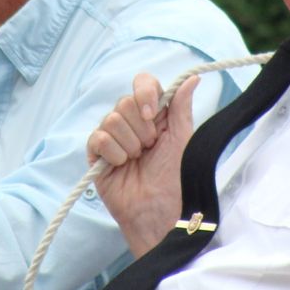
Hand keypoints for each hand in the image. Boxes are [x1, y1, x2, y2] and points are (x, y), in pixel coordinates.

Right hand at [87, 73, 198, 256]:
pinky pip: (98, 138)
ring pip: (111, 119)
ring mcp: (112, 136)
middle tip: (149, 149)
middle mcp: (132, 121)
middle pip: (124, 101)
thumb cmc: (176, 179)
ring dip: (129, 144)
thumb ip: (181, 107)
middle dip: (141, 129)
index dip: (145, 93)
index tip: (153, 114)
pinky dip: (114, 153)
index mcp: (154, 114)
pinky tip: (122, 165)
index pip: (143, 82)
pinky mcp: (96, 153)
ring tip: (137, 160)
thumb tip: (192, 78)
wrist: (161, 212)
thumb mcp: (182, 139)